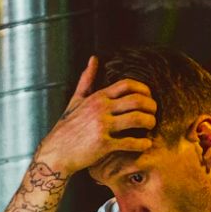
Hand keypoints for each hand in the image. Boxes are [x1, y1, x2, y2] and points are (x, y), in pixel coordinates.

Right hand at [36, 57, 157, 173]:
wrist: (56, 152)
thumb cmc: (67, 127)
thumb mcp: (76, 100)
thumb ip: (87, 80)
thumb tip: (93, 59)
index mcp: (97, 97)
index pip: (127, 85)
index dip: (143, 89)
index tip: (148, 97)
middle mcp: (100, 109)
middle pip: (137, 100)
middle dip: (151, 106)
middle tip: (154, 113)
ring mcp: (102, 126)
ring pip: (137, 119)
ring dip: (150, 122)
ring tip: (151, 126)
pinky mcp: (104, 144)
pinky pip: (130, 142)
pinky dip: (143, 143)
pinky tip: (146, 144)